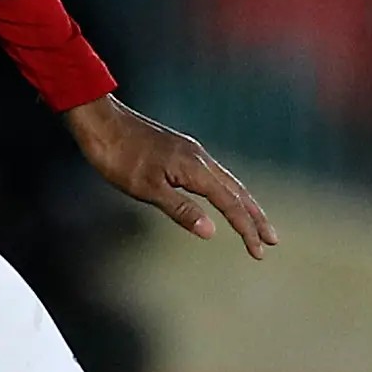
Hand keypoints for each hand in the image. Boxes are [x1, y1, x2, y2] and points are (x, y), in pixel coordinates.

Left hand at [65, 97, 274, 257]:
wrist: (99, 120)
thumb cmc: (117, 156)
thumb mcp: (146, 188)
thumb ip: (180, 209)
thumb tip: (211, 231)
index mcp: (194, 168)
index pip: (230, 204)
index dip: (246, 229)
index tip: (259, 251)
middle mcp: (199, 157)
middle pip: (237, 191)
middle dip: (255, 217)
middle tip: (272, 240)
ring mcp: (190, 151)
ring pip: (227, 181)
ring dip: (243, 203)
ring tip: (256, 222)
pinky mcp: (180, 150)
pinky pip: (213, 174)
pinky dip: (226, 190)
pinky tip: (222, 196)